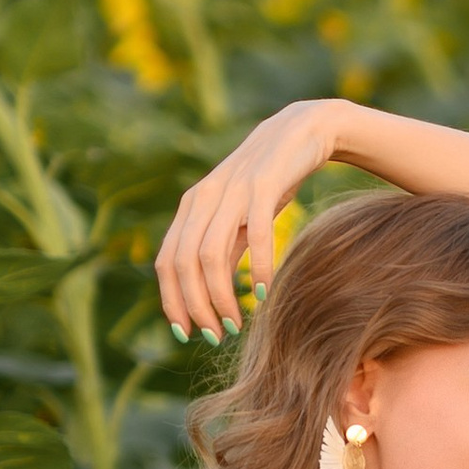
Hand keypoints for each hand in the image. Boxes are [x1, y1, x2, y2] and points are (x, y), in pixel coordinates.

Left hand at [155, 102, 344, 339]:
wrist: (302, 132)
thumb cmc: (269, 182)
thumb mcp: (239, 220)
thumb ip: (223, 252)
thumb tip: (210, 297)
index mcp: (191, 207)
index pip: (166, 262)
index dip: (172, 301)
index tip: (186, 334)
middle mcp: (203, 198)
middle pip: (184, 264)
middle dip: (195, 307)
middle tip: (215, 336)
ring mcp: (231, 191)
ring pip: (210, 255)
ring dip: (220, 296)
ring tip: (235, 324)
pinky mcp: (263, 186)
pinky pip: (254, 234)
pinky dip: (257, 267)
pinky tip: (263, 292)